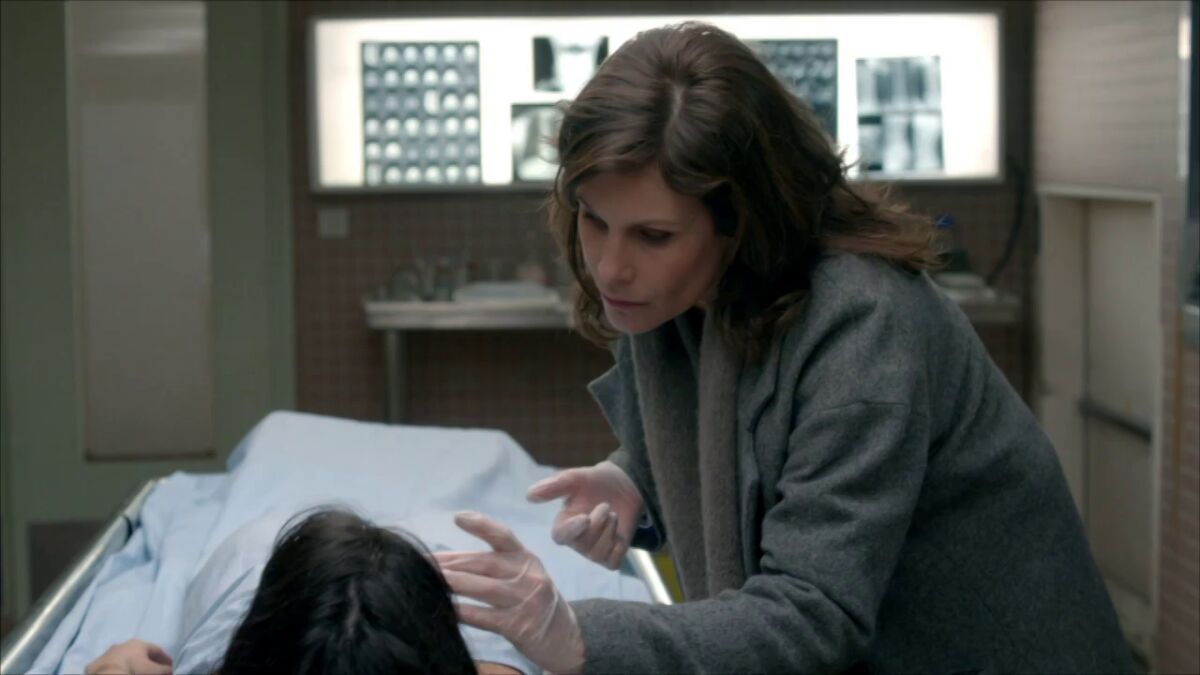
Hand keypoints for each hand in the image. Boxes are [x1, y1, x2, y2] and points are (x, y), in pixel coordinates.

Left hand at [84, 639, 172, 674]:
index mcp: (139, 644)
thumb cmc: (134, 669)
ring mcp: (108, 653)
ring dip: (129, 664)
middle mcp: (123, 645)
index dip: (164, 658)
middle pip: (139, 652)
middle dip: (147, 660)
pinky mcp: (95, 664)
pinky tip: (116, 674)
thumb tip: (169, 670)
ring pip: (122, 658)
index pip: (156, 649)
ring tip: (133, 671)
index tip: (170, 665)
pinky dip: (114, 670)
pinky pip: (108, 666)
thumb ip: (164, 669)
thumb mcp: (154, 671)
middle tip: (153, 669)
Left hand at [434, 511, 585, 674]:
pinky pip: (484, 616)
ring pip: (482, 588)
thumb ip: (494, 566)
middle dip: (450, 563)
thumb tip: (447, 562)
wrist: (564, 636)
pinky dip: (462, 612)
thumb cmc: (533, 601)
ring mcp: (525, 600)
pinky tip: (445, 609)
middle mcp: (528, 575)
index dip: (481, 525)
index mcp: (526, 558)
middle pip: (484, 563)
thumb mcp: (524, 576)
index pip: (504, 536)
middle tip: (422, 562)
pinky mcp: (519, 625)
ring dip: (452, 584)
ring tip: (427, 580)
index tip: (458, 517)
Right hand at [527, 460, 643, 569]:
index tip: (585, 518)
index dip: (572, 530)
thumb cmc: (596, 482)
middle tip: (606, 506)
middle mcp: (576, 541)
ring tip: (613, 515)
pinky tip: (620, 532)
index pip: (560, 536)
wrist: (624, 485)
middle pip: (583, 545)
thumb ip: (554, 486)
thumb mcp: (575, 479)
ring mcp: (593, 551)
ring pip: (598, 554)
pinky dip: (619, 546)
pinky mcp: (611, 557)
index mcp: (564, 524)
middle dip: (598, 524)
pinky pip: (613, 561)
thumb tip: (529, 495)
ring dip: (610, 532)